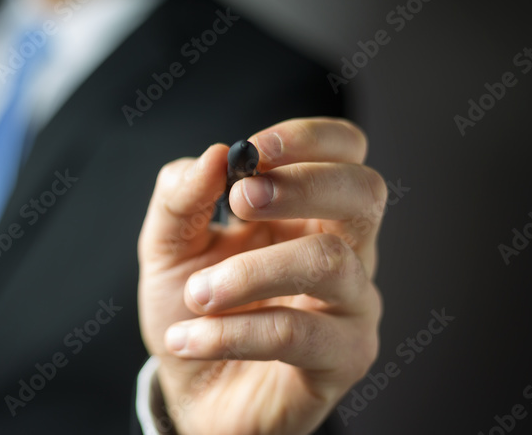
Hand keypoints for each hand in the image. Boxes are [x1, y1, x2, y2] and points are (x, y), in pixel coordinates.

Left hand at [137, 118, 384, 434]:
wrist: (190, 392)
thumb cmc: (192, 311)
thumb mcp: (168, 246)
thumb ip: (182, 196)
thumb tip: (215, 155)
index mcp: (306, 212)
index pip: (345, 151)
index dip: (308, 139)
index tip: (253, 151)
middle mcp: (344, 251)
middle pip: (364, 192)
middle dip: (301, 185)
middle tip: (241, 202)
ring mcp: (351, 306)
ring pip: (328, 262)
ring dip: (248, 272)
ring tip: (196, 296)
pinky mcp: (342, 360)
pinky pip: (296, 333)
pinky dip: (232, 332)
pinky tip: (189, 339)